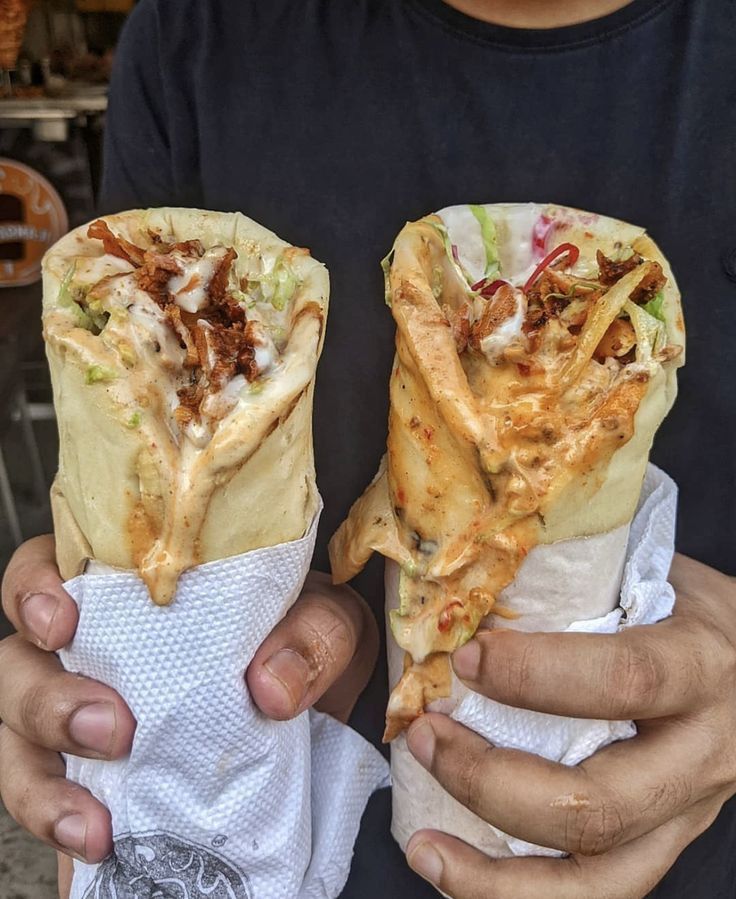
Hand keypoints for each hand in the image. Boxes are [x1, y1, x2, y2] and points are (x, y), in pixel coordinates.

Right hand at [0, 537, 377, 884]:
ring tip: (92, 814)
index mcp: (137, 587)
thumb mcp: (329, 621)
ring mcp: (88, 715)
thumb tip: (269, 687)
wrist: (328, 719)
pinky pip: (47, 797)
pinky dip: (60, 819)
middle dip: (44, 696)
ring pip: (15, 734)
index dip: (34, 587)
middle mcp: (97, 646)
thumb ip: (312, 634)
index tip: (60, 620)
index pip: (54, 566)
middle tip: (114, 725)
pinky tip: (96, 838)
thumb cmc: (307, 643)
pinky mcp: (97, 778)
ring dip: (39, 775)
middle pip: (17, 659)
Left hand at [404, 554, 735, 898]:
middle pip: (599, 803)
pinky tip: (457, 875)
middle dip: (492, 780)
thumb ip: (576, 580)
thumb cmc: (689, 609)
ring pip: (600, 877)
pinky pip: (597, 892)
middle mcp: (700, 753)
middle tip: (426, 737)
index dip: (535, 675)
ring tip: (423, 845)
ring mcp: (687, 813)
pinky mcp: (665, 844)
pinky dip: (519, 896)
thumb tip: (469, 580)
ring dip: (497, 874)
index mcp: (697, 666)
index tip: (464, 660)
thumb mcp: (652, 574)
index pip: (621, 680)